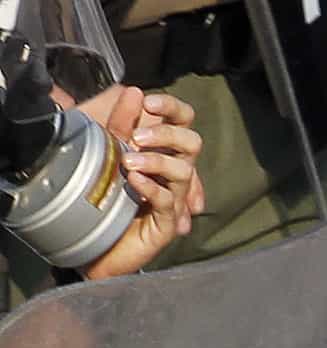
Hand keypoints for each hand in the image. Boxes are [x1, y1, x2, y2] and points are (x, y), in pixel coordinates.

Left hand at [76, 86, 201, 280]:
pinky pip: (169, 201)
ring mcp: (175, 197)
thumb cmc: (103, 193)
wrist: (94, 238)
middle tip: (136, 138)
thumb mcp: (108, 148)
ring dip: (156, 161)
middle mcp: (175, 172)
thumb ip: (120, 121)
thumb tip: (133, 91)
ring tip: (128, 163)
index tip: (148, 104)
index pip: (183, 122)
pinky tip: (134, 181)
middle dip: (166, 135)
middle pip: (192, 143)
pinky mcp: (167, 222)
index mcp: (164, 150)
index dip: (172, 109)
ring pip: (184, 171)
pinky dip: (151, 188)